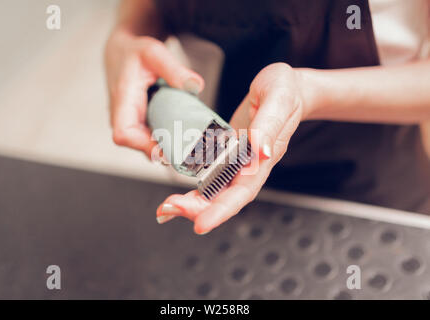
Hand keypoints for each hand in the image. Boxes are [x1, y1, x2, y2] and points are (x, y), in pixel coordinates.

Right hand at [105, 26, 204, 156]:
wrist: (121, 52)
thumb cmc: (133, 53)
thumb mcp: (153, 52)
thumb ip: (174, 68)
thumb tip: (195, 85)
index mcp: (123, 100)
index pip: (124, 134)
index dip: (143, 146)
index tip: (166, 148)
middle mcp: (123, 116)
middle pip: (138, 145)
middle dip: (163, 150)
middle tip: (191, 149)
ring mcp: (131, 122)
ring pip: (146, 145)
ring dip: (167, 147)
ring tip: (191, 144)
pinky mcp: (139, 123)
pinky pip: (151, 138)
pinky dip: (167, 140)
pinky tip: (184, 136)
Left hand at [156, 63, 318, 233]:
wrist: (288, 90)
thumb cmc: (288, 91)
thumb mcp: (279, 99)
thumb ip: (269, 124)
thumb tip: (260, 150)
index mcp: (264, 158)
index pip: (243, 191)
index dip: (222, 210)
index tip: (201, 224)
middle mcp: (250, 166)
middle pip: (225, 197)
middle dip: (197, 209)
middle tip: (169, 210)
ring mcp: (238, 162)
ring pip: (215, 191)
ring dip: (192, 203)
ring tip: (167, 209)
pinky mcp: (228, 155)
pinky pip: (210, 176)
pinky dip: (194, 189)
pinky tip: (177, 196)